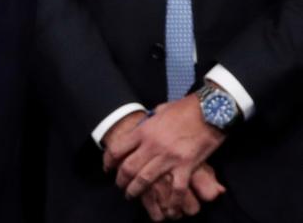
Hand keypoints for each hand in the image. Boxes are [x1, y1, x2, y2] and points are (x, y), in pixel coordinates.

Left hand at [106, 95, 225, 211]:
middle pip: (128, 168)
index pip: (117, 149)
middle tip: (121, 187)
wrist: (210, 111)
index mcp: (144, 131)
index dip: (108, 161)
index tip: (107, 168)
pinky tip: (169, 209)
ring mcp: (168, 157)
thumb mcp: (160, 110)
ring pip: (145, 179)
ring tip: (133, 196)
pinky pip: (176, 188)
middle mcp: (152, 145)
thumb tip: (144, 124)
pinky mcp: (186, 165)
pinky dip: (172, 201)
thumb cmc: (185, 109)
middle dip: (121, 181)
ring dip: (136, 191)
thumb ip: (150, 121)